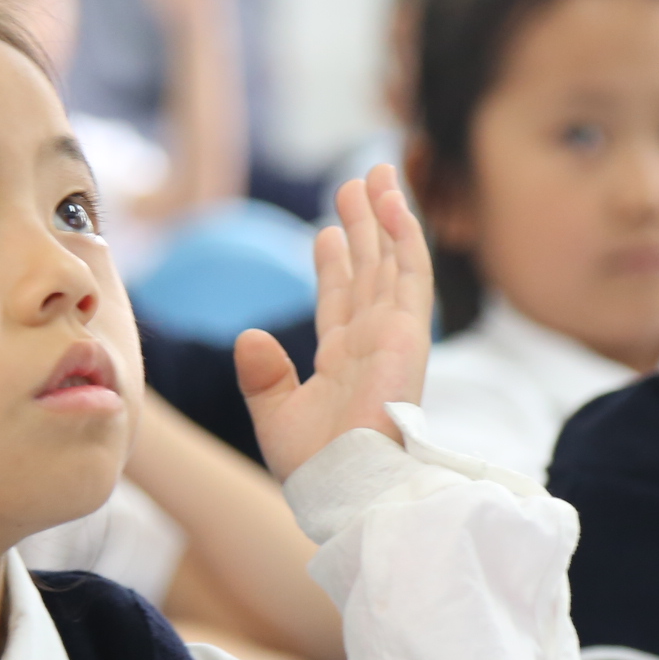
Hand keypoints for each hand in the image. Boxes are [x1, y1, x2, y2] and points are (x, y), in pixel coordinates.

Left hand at [234, 166, 433, 481]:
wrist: (345, 485)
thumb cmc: (315, 466)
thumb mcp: (275, 415)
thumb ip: (262, 376)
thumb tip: (248, 337)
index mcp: (343, 361)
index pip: (340, 299)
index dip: (335, 262)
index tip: (327, 229)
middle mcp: (372, 342)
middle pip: (370, 270)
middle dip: (364, 226)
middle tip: (355, 182)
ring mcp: (394, 335)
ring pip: (392, 261)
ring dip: (386, 216)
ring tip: (375, 173)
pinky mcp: (410, 334)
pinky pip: (409, 273)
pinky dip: (405, 236)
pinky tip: (394, 203)